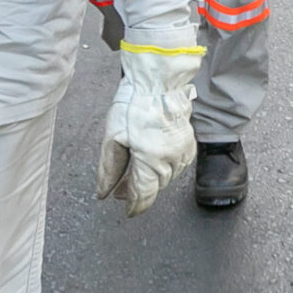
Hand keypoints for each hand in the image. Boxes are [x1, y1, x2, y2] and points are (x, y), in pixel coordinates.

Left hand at [95, 37, 201, 215]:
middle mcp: (171, 161)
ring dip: (151, 180)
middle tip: (122, 191)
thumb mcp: (112, 138)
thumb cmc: (134, 104)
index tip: (127, 211)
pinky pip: (177, 165)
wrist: (159, 81)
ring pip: (167, 178)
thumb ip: (108, 170)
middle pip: (155, 187)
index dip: (134, 206)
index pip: (143, 195)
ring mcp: (183, 152)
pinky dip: (164, 168)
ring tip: (135, 176)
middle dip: (138, 191)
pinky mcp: (189, 143)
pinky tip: (153, 162)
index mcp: (150, 161)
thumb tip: (104, 193)